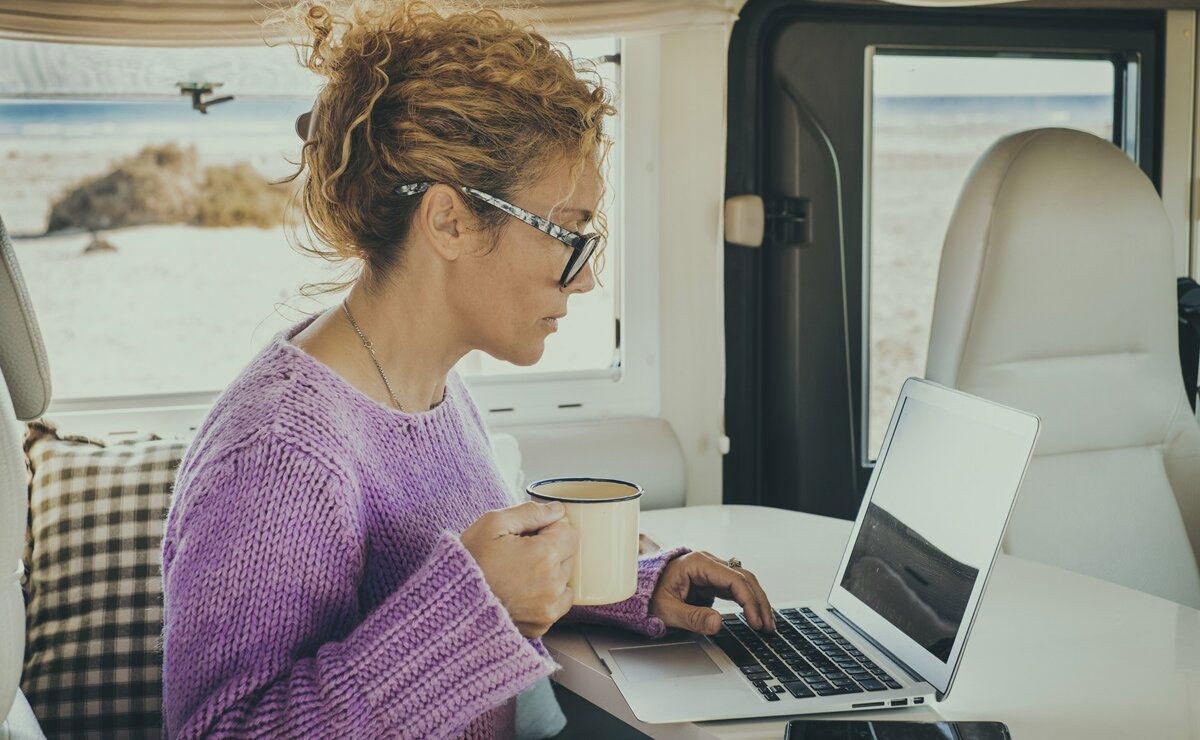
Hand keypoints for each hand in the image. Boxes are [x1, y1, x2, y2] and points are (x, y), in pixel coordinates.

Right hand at [460, 501, 578, 638]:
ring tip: (518, 573)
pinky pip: (557, 603)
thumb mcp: (492, 524)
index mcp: (544, 555)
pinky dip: (546, 596)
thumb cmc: (468, 562)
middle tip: (519, 552)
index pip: (570, 533)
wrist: (449, 606)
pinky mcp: (541, 625)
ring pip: (565, 580)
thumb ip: (530, 512)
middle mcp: (553, 583)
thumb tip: (557, 510)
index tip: (530, 533)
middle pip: (569, 556)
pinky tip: (521, 592)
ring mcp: (548, 608)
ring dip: (550, 573)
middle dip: (551, 549)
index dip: (551, 528)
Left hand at [649, 551, 775, 634]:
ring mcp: (711, 572)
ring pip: (743, 583)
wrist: (637, 591)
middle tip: (767, 626)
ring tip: (766, 624)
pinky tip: (754, 616)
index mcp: (697, 563)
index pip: (734, 579)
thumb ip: (692, 617)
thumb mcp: (667, 610)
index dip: (749, 601)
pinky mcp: (711, 582)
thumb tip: (717, 623)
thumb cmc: (648, 595)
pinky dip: (747, 602)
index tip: (755, 621)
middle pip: (744, 578)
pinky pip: (735, 589)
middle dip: (759, 602)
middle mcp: (707, 563)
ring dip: (756, 602)